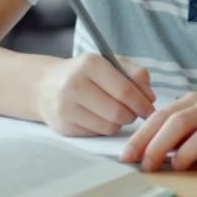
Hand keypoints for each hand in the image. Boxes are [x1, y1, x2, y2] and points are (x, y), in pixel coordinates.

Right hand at [37, 54, 155, 136]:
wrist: (45, 86)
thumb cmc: (85, 73)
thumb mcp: (111, 63)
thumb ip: (136, 74)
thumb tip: (150, 98)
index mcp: (90, 64)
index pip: (125, 90)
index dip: (142, 103)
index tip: (150, 109)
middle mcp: (75, 84)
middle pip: (118, 111)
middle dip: (133, 115)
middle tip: (134, 112)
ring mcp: (66, 107)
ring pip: (109, 125)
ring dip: (119, 122)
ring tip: (115, 112)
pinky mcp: (63, 125)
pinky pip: (97, 133)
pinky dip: (105, 127)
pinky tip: (100, 117)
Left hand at [120, 92, 196, 171]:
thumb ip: (176, 132)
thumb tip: (144, 153)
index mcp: (193, 102)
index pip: (161, 116)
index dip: (142, 136)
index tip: (126, 156)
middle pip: (179, 122)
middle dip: (158, 144)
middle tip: (145, 165)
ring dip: (187, 150)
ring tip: (176, 166)